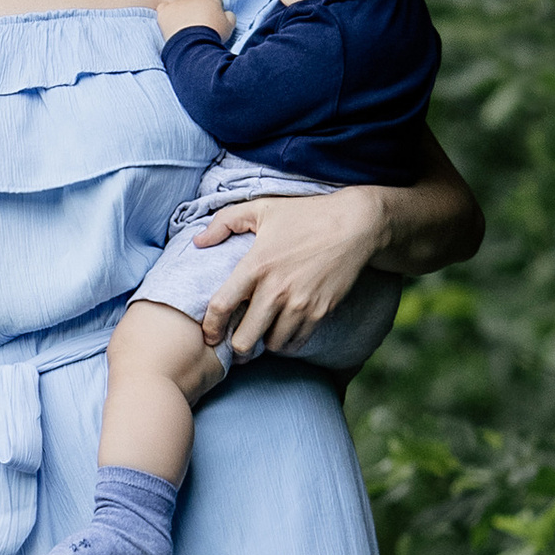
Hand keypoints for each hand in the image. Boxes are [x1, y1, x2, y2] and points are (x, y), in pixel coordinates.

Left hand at [157, 0, 231, 42]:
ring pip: (179, 6)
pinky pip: (164, 8)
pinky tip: (169, 24)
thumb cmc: (213, 35)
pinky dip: (166, 15)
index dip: (212, 6)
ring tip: (184, 31)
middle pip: (195, 2)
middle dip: (196, 12)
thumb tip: (226, 13)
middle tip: (197, 27)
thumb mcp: (229, 26)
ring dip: (181, 15)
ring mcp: (178, 4)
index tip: (211, 17)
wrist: (194, 45)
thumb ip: (229, 16)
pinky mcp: (165, 12)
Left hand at [192, 186, 385, 356]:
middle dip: (236, 346)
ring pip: (272, 345)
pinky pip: (297, 342)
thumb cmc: (305, 215)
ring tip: (262, 333)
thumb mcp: (261, 208)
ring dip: (264, 342)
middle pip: (245, 339)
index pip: (221, 307)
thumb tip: (198, 241)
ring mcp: (300, 303)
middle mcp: (276, 289)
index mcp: (256, 265)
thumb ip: (224, 222)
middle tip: (235, 342)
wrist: (356, 225)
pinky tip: (284, 330)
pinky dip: (288, 342)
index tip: (209, 335)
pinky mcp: (321, 311)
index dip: (210, 327)